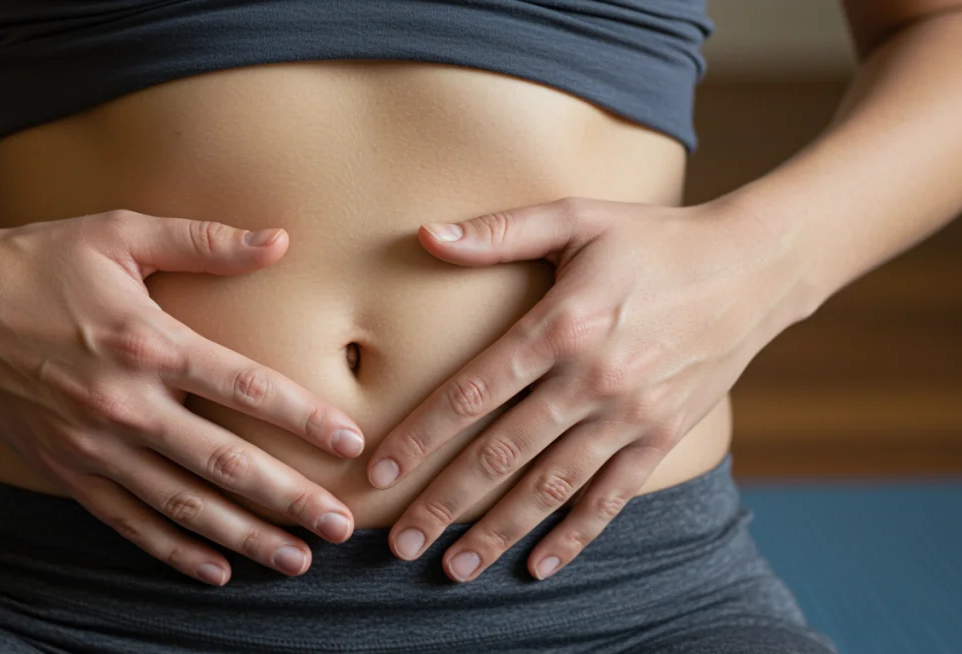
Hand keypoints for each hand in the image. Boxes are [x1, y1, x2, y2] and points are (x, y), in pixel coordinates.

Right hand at [0, 210, 365, 584]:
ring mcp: (93, 445)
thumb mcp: (121, 234)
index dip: (304, 418)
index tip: (351, 442)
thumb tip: (279, 239)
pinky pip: (128, 521)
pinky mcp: (66, 470)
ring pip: (182, 504)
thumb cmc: (40, 260)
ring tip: (294, 560)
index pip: (245, 388)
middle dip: (289, 498)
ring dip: (243, 536)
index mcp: (147, 341)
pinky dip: (172, 550)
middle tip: (340, 526)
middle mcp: (124, 403)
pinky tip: (214, 569)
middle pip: (224, 463)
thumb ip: (204, 241)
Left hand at [366, 196, 804, 580]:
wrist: (753, 266)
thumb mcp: (576, 218)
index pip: (471, 392)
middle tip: (399, 544)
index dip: (420, 437)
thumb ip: (499, 233)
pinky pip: (612, 496)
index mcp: (560, 325)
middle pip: (501, 453)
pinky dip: (576, 535)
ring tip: (454, 568)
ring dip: (499, 531)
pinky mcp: (663, 436)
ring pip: (550, 486)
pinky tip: (540, 565)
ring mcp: (630, 414)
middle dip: (444, 502)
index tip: (379, 473)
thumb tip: (426, 234)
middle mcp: (591, 378)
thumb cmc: (653, 237)